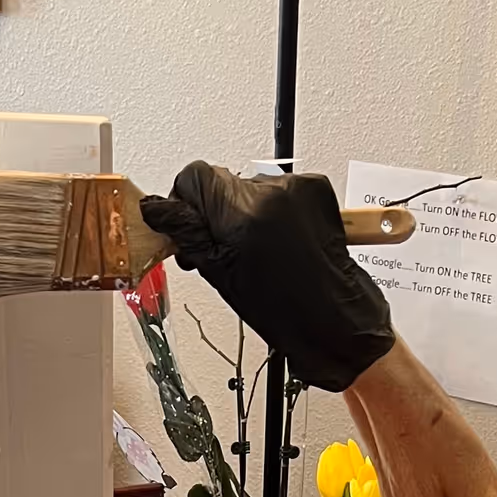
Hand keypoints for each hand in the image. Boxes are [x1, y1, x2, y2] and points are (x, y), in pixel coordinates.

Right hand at [137, 163, 395, 393]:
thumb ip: (188, 236)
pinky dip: (272, 212)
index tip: (187, 224)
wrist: (336, 319)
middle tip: (223, 248)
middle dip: (216, 212)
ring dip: (245, 213)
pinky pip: (276, 191)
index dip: (186, 201)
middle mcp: (269, 192)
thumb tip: (159, 209)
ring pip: (248, 188)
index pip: (195, 177)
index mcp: (241, 215)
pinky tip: (278, 241)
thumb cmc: (287, 312)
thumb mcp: (222, 277)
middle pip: (222, 181)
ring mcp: (294, 187)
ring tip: (258, 250)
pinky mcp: (313, 188)